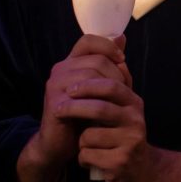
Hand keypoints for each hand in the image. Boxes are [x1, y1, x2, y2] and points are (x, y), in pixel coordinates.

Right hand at [22, 35, 131, 179]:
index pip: (88, 40)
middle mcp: (60, 69)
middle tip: (125, 89)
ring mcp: (55, 85)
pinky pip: (84, 94)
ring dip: (111, 86)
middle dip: (117, 74)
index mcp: (71, 63)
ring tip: (116, 100)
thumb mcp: (104, 87)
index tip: (122, 59)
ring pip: (92, 74)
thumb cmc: (86, 114)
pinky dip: (100, 101)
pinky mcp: (55, 102)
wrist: (63, 144)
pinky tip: (105, 109)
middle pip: (97, 59)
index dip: (108, 46)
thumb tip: (121, 37)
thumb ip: (112, 65)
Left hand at [57, 72, 157, 181]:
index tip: (68, 88)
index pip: (113, 86)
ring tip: (83, 142)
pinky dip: (83, 157)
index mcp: (134, 103)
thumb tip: (118, 39)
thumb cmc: (124, 134)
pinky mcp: (119, 163)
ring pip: (90, 136)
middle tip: (58, 109)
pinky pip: (88, 155)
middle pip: (101, 109)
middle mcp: (136, 121)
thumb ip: (117, 76)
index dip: (88, 85)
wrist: (141, 170)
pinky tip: (90, 159)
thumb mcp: (124, 106)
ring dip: (80, 139)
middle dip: (75, 108)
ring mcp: (129, 143)